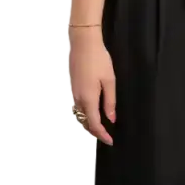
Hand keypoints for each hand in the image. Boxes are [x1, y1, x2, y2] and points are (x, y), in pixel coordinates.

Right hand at [68, 29, 115, 144]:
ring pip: (79, 115)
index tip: (110, 141)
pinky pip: (76, 107)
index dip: (102, 135)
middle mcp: (78, 98)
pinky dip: (83, 115)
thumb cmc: (99, 59)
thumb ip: (110, 102)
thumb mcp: (109, 80)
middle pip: (84, 122)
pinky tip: (90, 113)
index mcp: (88, 99)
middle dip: (94, 132)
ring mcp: (73, 93)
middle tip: (105, 137)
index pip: (94, 124)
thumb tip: (111, 119)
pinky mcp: (73, 87)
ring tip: (98, 128)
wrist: (83, 43)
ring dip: (87, 124)